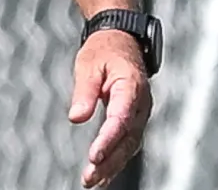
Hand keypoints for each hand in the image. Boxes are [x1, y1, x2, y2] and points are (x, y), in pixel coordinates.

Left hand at [69, 30, 153, 187]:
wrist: (120, 41)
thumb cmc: (104, 50)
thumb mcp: (88, 63)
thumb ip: (84, 91)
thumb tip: (76, 117)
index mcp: (131, 86)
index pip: (121, 118)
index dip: (108, 140)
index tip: (94, 156)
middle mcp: (141, 103)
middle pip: (127, 138)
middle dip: (109, 160)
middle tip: (90, 177)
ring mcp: (140, 113)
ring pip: (130, 145)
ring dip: (113, 165)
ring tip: (93, 181)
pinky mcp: (135, 119)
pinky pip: (128, 143)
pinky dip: (116, 159)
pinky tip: (104, 173)